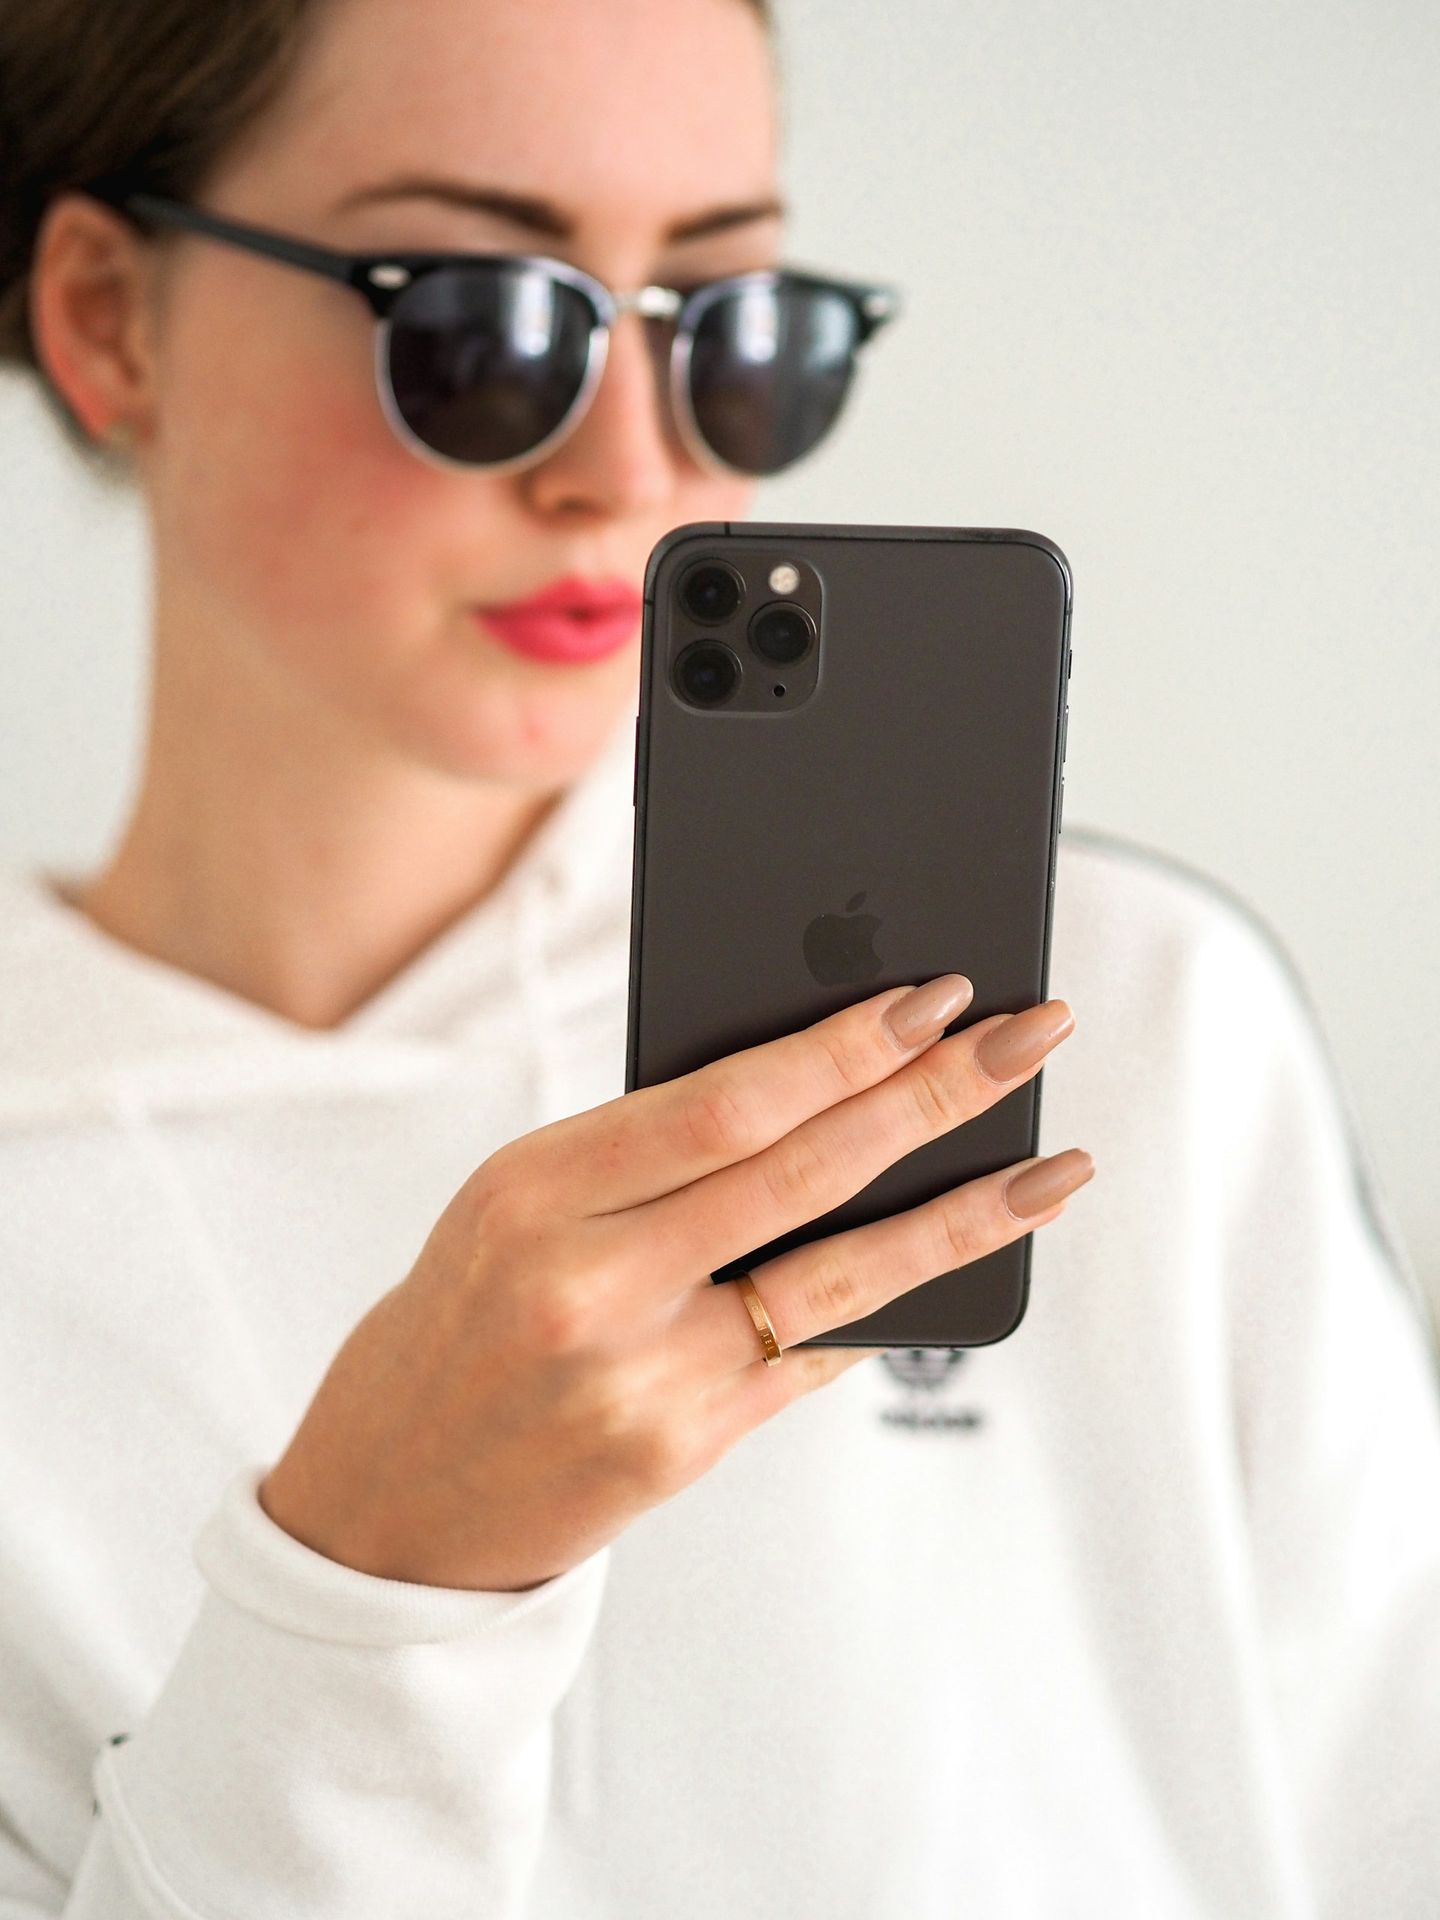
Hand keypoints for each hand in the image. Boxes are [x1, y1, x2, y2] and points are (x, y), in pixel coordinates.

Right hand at [258, 974, 1091, 1590]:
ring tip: (1055, 1164)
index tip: (934, 996)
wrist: (390, 1498)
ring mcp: (642, 1377)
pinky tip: (968, 1252)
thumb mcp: (513, 1203)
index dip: (843, 1047)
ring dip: (964, 1211)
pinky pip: (813, 1353)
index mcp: (536, 1188)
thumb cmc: (463, 1316)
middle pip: (802, 1171)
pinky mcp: (683, 1448)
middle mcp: (590, 1282)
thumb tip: (821, 1088)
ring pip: (840, 1274)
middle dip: (934, 1094)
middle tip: (1027, 1037)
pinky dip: (898, 1298)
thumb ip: (645, 1154)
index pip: (725, 1103)